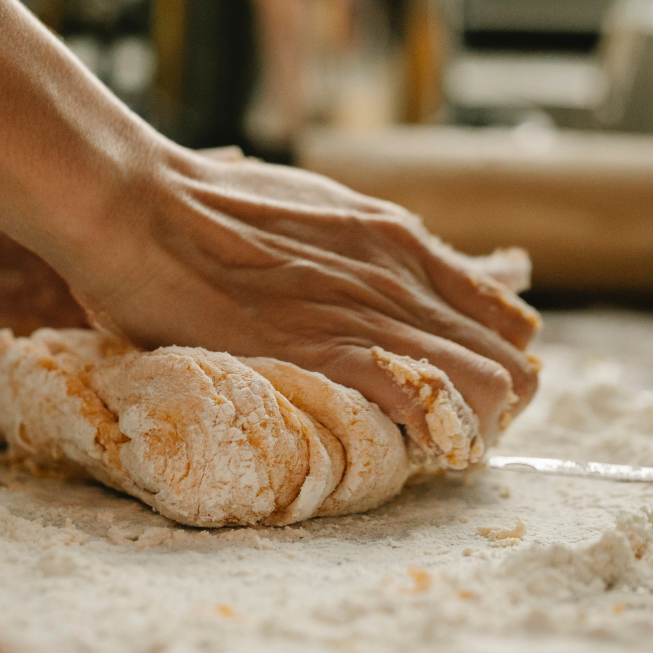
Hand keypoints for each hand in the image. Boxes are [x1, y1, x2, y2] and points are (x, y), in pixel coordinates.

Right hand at [62, 148, 540, 445]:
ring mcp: (376, 314)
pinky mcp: (335, 354)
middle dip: (489, 404)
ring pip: (490, 387)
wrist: (143, 207)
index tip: (455, 387)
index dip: (490, 360)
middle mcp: (405, 275)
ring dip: (467, 426)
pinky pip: (428, 405)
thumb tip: (387, 273)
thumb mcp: (311, 209)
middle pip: (509, 361)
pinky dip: (429, 434)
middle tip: (439, 429)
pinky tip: (401, 446)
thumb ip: (362, 246)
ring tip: (419, 444)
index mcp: (399, 239)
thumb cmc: (205, 207)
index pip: (503, 314)